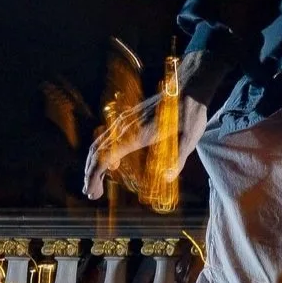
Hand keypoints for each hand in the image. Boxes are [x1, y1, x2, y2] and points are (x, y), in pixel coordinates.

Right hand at [82, 91, 209, 200]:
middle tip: (92, 194)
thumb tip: (167, 178)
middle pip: (97, 150)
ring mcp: (126, 121)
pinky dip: (103, 153)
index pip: (105, 156)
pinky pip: (110, 138)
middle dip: (90, 173)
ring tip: (95, 185)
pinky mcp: (130, 119)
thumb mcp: (190, 139)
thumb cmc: (190, 114)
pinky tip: (112, 166)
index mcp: (138, 134)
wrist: (189, 87)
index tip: (93, 192)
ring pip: (100, 143)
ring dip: (94, 164)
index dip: (95, 174)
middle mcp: (127, 126)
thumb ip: (178, 160)